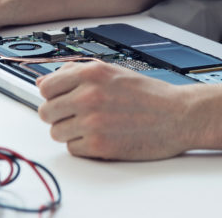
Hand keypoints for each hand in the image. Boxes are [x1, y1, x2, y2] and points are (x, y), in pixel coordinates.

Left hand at [36, 61, 192, 159]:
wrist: (178, 115)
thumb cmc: (148, 94)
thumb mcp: (111, 72)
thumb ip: (75, 74)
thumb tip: (42, 81)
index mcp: (91, 73)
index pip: (45, 87)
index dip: (52, 94)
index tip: (60, 98)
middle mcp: (88, 95)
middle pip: (46, 111)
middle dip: (59, 114)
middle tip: (77, 114)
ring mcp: (92, 122)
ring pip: (56, 132)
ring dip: (70, 132)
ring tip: (91, 126)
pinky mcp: (99, 146)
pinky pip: (72, 149)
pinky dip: (83, 146)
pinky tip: (101, 136)